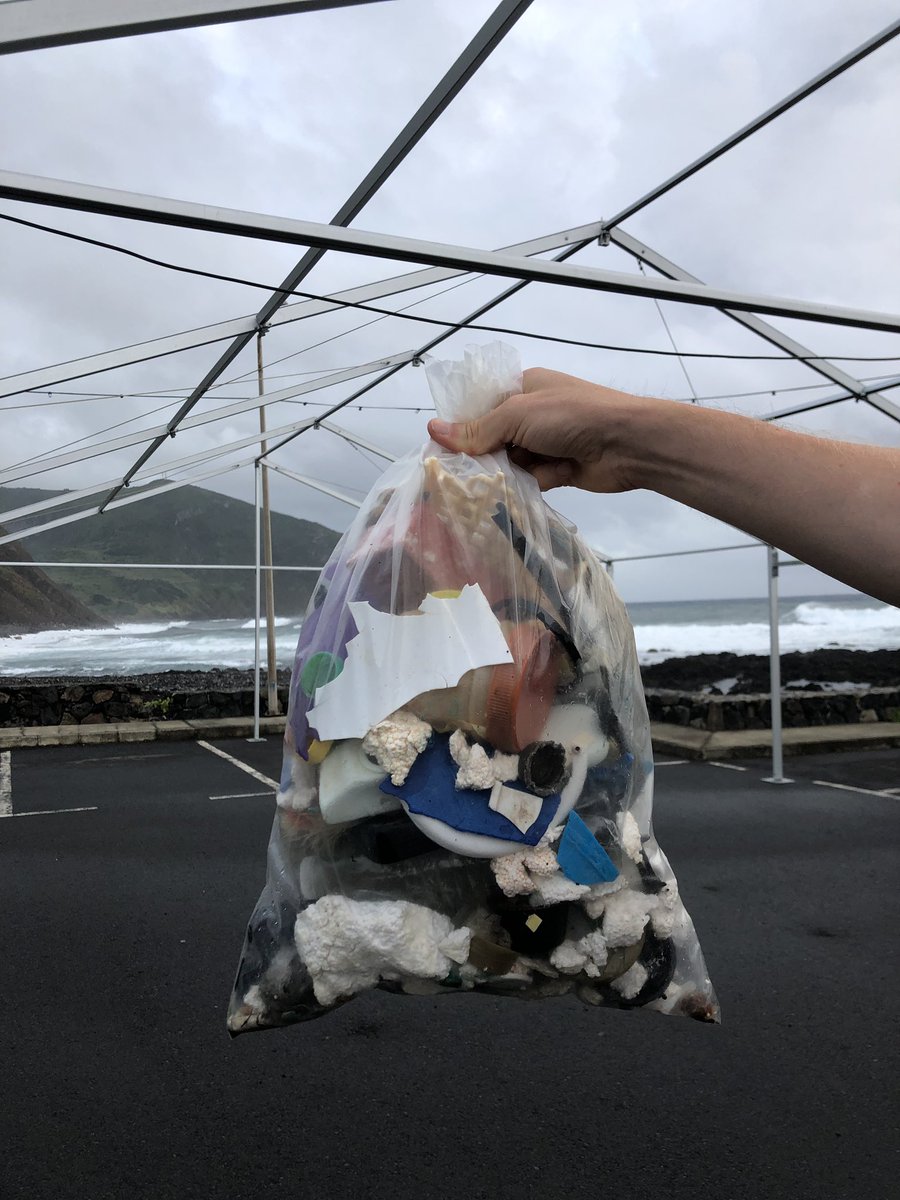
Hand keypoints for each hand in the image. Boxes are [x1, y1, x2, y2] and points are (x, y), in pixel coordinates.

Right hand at [427, 366, 653, 492]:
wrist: (628, 444)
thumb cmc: (572, 416)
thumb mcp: (518, 415)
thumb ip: (477, 430)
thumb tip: (433, 430)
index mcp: (523, 388)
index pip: (481, 408)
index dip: (462, 429)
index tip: (440, 452)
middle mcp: (532, 414)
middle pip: (493, 439)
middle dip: (481, 457)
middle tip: (457, 478)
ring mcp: (546, 443)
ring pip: (510, 463)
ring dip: (505, 474)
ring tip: (486, 488)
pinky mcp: (558, 469)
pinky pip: (530, 480)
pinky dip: (528, 485)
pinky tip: (518, 492)